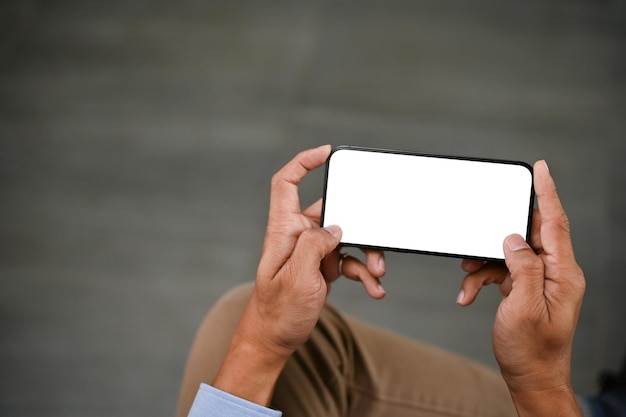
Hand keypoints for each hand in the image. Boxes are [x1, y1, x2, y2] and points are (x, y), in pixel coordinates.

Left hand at [212, 145, 384, 405]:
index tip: (327, 153)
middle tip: (377, 242)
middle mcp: (297, 235)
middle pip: (332, 212)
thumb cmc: (277, 311)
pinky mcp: (322, 266)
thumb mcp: (297, 278)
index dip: (303, 162)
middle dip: (359, 226)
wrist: (275, 339)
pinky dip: (364, 271)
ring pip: (347, 237)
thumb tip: (336, 227)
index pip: (286, 183)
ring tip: (378, 274)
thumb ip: (314, 246)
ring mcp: (311, 251)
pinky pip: (349, 260)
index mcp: (284, 230)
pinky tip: (374, 288)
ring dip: (367, 253)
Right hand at [457, 160, 584, 415]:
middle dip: (496, 236)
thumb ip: (522, 267)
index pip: (556, 223)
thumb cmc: (532, 350)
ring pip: (507, 254)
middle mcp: (554, 273)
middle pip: (527, 235)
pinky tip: (468, 294)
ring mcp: (539, 281)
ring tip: (468, 278)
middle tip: (478, 240)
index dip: (547, 192)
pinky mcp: (525, 288)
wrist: (531, 377)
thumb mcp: (524, 308)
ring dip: (482, 263)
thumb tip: (513, 238)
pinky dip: (481, 279)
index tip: (541, 169)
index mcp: (563, 274)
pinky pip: (500, 272)